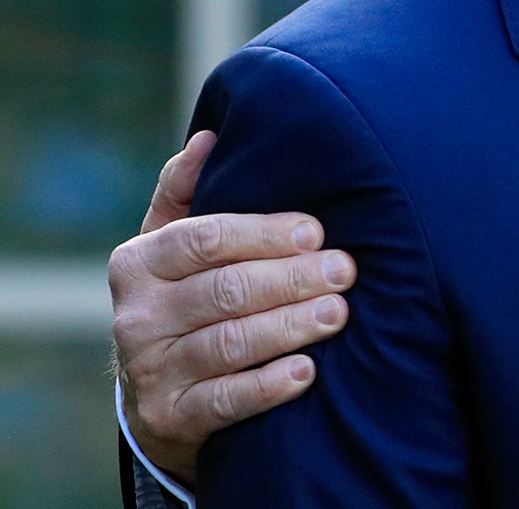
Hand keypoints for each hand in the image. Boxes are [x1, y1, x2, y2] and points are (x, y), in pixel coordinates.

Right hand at [109, 131, 357, 484]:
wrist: (158, 390)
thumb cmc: (185, 294)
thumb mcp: (173, 242)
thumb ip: (187, 191)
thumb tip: (212, 135)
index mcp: (139, 262)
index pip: (205, 239)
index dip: (263, 233)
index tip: (315, 230)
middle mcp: (137, 315)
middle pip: (225, 290)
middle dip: (291, 278)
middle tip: (345, 270)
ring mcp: (151, 369)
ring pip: (230, 343)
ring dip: (290, 326)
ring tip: (338, 312)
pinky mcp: (170, 417)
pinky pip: (225, 401)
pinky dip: (268, 386)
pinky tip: (307, 371)